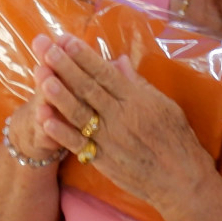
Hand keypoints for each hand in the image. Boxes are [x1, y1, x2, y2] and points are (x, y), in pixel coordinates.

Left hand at [28, 35, 211, 217]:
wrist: (181, 181)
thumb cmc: (177, 140)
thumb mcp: (165, 105)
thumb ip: (139, 84)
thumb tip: (119, 61)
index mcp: (136, 100)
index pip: (105, 73)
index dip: (84, 56)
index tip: (65, 39)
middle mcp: (120, 117)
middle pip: (87, 88)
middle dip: (63, 65)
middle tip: (42, 47)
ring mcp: (110, 139)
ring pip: (79, 113)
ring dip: (58, 94)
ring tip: (40, 76)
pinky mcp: (103, 160)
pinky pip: (79, 144)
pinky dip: (61, 132)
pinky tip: (44, 119)